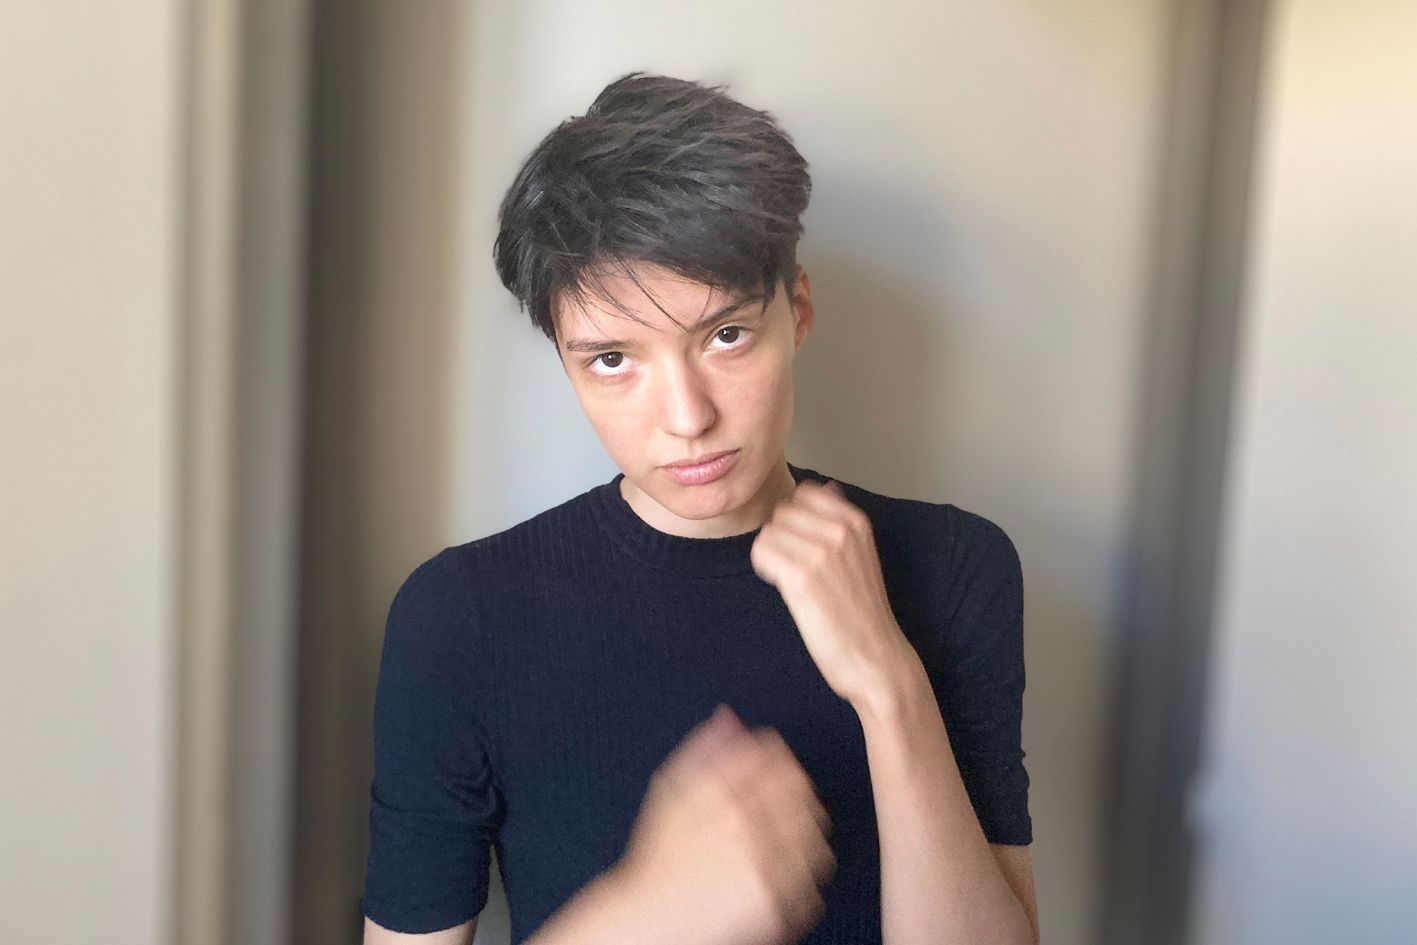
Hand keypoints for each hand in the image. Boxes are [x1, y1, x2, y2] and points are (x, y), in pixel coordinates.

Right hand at [615, 704, 836, 944]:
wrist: (648, 921)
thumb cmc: (657, 857)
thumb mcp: (669, 792)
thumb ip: (702, 750)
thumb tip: (729, 716)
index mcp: (722, 796)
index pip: (778, 760)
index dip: (781, 760)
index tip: (776, 768)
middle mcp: (746, 830)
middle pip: (804, 797)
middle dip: (798, 796)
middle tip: (781, 808)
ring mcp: (763, 871)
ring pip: (816, 843)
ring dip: (805, 840)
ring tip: (779, 846)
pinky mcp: (771, 910)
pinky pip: (811, 891)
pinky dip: (800, 885)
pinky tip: (777, 881)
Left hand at [750, 480, 914, 707]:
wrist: (875, 657)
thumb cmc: (863, 611)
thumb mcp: (861, 554)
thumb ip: (841, 519)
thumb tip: (827, 488)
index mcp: (856, 521)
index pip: (804, 493)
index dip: (795, 519)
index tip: (804, 544)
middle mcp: (840, 530)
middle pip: (782, 511)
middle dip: (782, 536)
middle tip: (797, 567)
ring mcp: (821, 552)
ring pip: (768, 531)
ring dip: (772, 554)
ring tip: (793, 580)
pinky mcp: (801, 577)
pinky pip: (761, 552)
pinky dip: (765, 569)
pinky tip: (784, 587)